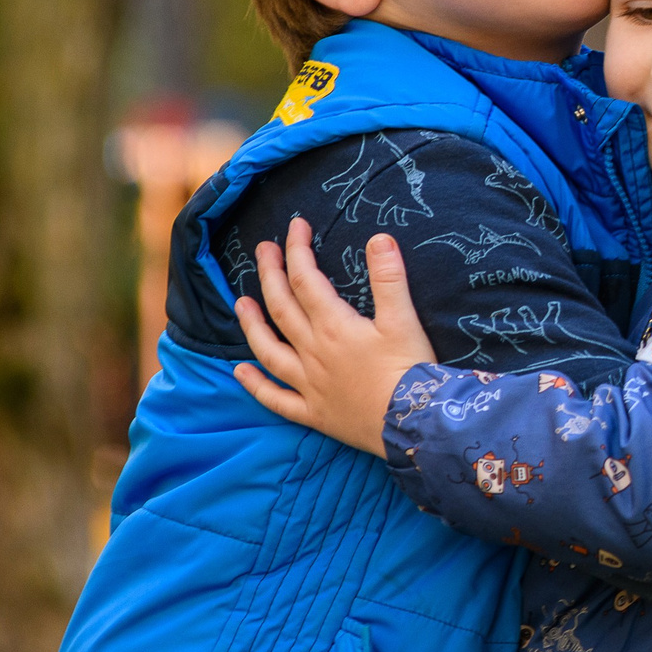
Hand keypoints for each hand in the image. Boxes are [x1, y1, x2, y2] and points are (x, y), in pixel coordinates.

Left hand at [232, 216, 437, 454]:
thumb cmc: (410, 371)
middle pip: (282, 308)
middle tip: (263, 250)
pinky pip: (276, 398)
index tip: (296, 227)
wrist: (411, 425)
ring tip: (240, 303)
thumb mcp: (404, 320)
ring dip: (252, 324)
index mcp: (334, 326)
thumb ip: (389, 278)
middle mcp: (313, 352)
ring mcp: (309, 384)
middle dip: (270, 274)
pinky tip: (240, 372)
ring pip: (269, 350)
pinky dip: (256, 385)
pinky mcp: (313, 412)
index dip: (298, 250)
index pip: (305, 280)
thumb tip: (379, 238)